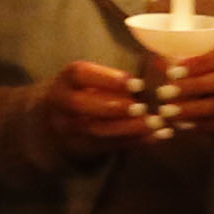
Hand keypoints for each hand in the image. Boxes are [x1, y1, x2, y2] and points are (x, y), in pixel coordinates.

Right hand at [33, 58, 161, 153]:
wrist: (55, 119)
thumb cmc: (85, 91)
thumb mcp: (91, 79)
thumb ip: (118, 76)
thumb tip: (158, 66)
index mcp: (66, 80)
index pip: (80, 75)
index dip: (108, 78)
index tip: (136, 83)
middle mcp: (61, 104)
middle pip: (81, 105)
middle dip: (113, 107)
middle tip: (142, 108)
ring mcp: (67, 128)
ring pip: (96, 130)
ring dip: (128, 128)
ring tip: (155, 124)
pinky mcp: (80, 147)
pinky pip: (108, 146)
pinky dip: (134, 142)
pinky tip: (156, 136)